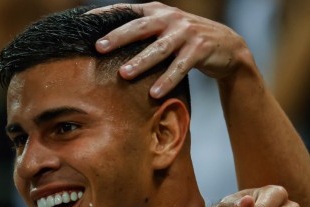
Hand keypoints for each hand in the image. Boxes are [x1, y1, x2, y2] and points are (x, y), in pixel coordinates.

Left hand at [88, 2, 249, 97]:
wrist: (226, 46)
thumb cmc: (184, 41)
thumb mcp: (162, 31)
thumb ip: (139, 34)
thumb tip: (101, 47)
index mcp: (156, 11)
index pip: (126, 10)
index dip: (105, 15)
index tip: (83, 22)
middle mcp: (170, 18)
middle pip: (140, 26)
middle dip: (118, 36)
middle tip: (99, 48)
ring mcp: (186, 32)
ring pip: (159, 48)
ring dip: (141, 61)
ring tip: (124, 74)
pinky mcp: (200, 49)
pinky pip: (181, 66)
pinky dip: (167, 80)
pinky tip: (155, 93)